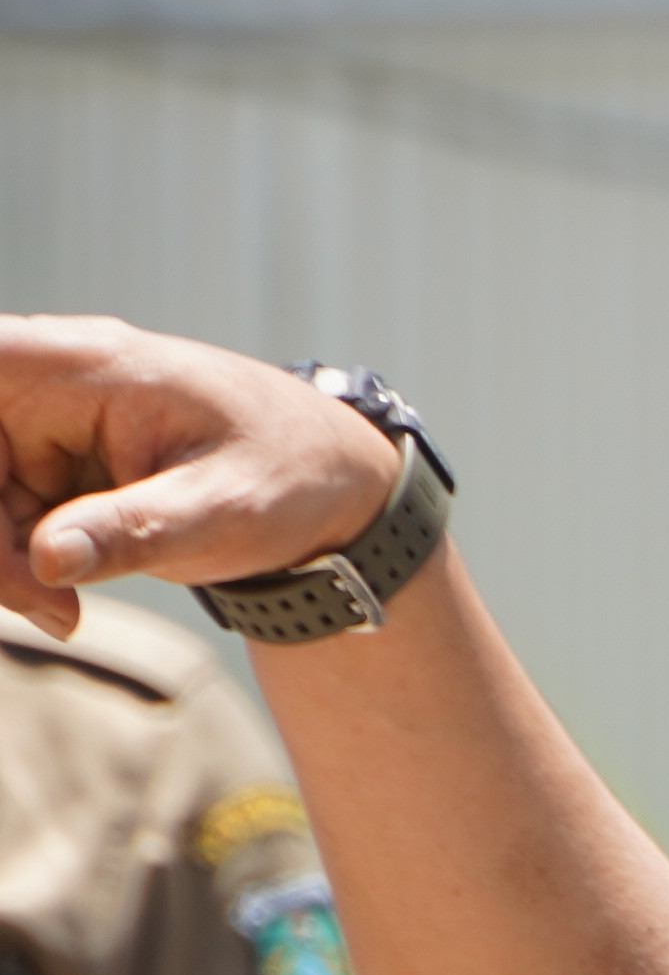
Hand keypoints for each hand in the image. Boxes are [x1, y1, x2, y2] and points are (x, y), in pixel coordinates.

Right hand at [0, 317, 402, 637]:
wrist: (330, 491)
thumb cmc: (291, 477)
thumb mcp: (225, 508)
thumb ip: (136, 530)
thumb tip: (48, 558)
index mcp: (84, 363)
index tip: (5, 529)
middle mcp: (46, 385)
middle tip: (47, 606)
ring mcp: (37, 429)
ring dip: (2, 565)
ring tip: (65, 611)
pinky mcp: (40, 473)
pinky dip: (15, 570)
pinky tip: (64, 603)